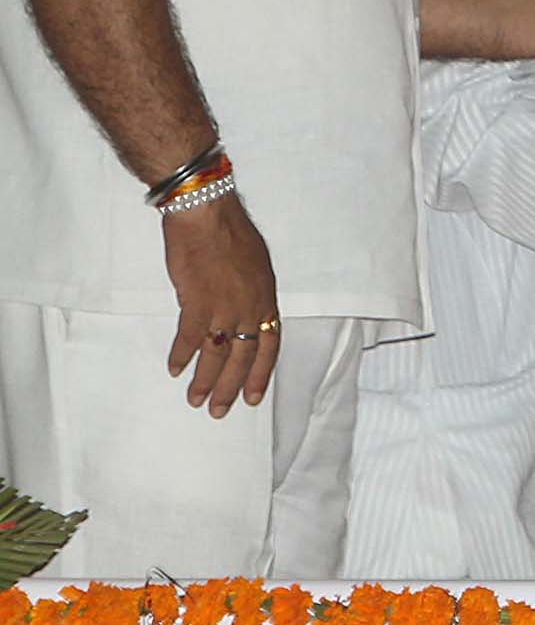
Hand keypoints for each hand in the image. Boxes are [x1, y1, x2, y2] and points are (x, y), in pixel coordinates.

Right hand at [162, 192, 278, 415]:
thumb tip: (243, 308)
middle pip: (244, 356)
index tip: (253, 396)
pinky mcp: (197, 302)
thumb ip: (251, 291)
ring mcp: (225, 306)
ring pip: (218, 354)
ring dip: (206, 380)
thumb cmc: (230, 231)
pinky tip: (174, 369)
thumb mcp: (255, 263)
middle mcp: (250, 306)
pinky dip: (181, 355)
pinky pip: (190, 339)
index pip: (270, 344)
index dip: (261, 373)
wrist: (208, 213)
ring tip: (196, 400)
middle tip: (220, 410)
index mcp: (266, 296)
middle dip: (232, 387)